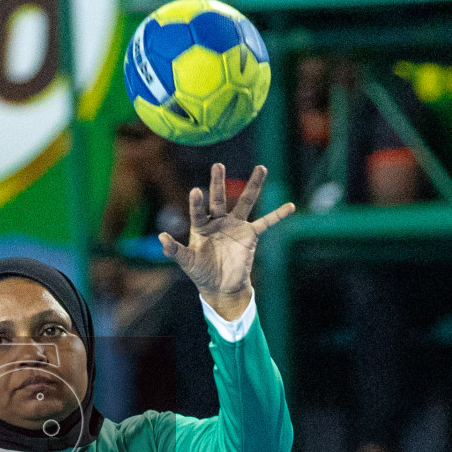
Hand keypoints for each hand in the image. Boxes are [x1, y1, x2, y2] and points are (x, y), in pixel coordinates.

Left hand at [159, 164, 294, 319]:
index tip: (197, 191)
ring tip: (261, 168)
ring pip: (245, 202)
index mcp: (201, 226)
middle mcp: (218, 221)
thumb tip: (161, 238)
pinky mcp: (250, 235)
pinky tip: (290, 206)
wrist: (221, 287)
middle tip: (218, 165)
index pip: (198, 211)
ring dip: (253, 186)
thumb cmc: (201, 273)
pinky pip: (266, 223)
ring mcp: (236, 226)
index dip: (197, 202)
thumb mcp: (187, 262)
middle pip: (219, 199)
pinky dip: (278, 216)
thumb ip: (174, 250)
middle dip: (218, 182)